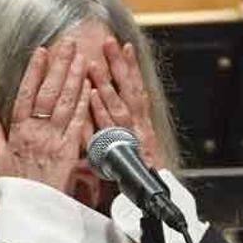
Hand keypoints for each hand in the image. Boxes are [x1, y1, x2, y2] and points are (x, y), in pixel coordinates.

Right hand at [0, 41, 91, 192]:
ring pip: (64, 103)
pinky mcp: (68, 152)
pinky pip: (77, 124)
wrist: (30, 213)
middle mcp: (34, 132)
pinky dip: (83, 104)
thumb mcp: (0, 162)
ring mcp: (52, 141)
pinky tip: (89, 87)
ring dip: (74, 78)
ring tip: (82, 56)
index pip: (25, 94)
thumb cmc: (15, 190)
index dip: (33, 71)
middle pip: (47, 92)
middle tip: (68, 43)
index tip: (40, 51)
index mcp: (17, 133)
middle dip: (58, 65)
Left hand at [88, 38, 161, 168]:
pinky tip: (93, 96)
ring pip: (120, 106)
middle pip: (129, 90)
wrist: (150, 200)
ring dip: (107, 83)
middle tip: (110, 42)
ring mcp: (133, 138)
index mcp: (141, 123)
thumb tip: (100, 107)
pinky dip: (102, 111)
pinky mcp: (126, 152)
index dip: (129, 67)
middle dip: (120, 65)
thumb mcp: (126, 148)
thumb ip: (115, 129)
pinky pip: (111, 128)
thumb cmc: (135, 176)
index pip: (134, 89)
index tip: (123, 46)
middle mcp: (140, 127)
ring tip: (95, 64)